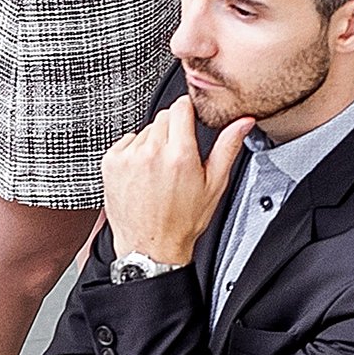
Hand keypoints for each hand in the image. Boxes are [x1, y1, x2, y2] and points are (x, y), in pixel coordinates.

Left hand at [96, 94, 240, 269]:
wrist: (149, 247)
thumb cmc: (182, 222)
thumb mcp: (213, 185)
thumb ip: (227, 147)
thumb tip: (242, 123)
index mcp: (179, 155)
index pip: (181, 107)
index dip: (188, 112)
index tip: (190, 121)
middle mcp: (152, 153)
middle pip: (163, 117)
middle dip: (173, 131)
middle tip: (177, 158)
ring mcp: (128, 157)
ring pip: (145, 130)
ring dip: (153, 143)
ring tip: (159, 171)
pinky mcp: (111, 163)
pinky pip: (127, 142)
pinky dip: (135, 152)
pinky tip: (143, 175)